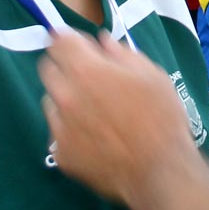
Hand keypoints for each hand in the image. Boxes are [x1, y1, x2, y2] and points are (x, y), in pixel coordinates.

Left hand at [40, 31, 195, 207]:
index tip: (82, 46)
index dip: (70, 39)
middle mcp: (65, 96)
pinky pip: (57, 131)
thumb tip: (101, 42)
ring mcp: (59, 127)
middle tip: (89, 77)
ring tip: (93, 111)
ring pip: (50, 100)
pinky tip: (94, 137)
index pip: (58, 41)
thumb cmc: (161, 117)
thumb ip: (121, 54)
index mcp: (87, 71)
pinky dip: (70, 129)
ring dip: (65, 98)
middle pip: (47, 67)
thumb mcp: (151, 75)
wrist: (159, 170)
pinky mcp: (60, 154)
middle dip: (64, 65)